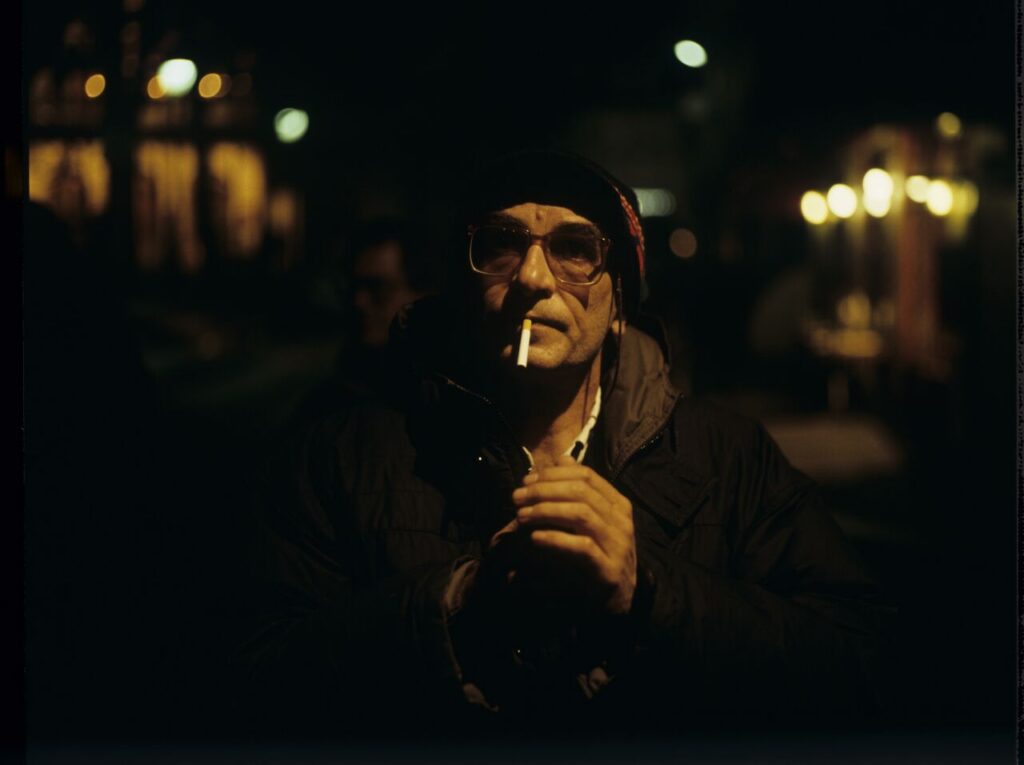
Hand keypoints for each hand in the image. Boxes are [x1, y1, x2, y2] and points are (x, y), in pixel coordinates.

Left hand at [511, 455, 636, 615]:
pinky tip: (535, 538)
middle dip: (544, 490)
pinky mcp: (608, 569)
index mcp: (618, 504)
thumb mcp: (592, 520)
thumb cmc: (601, 555)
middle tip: (517, 496)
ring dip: (546, 511)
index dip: (553, 474)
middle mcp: (621, 520)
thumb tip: (562, 459)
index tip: (526, 480)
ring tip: (521, 516)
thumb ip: (578, 491)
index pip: (586, 476)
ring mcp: (617, 544)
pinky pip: (581, 547)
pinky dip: (555, 539)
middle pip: (580, 492)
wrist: (623, 599)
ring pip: (581, 514)